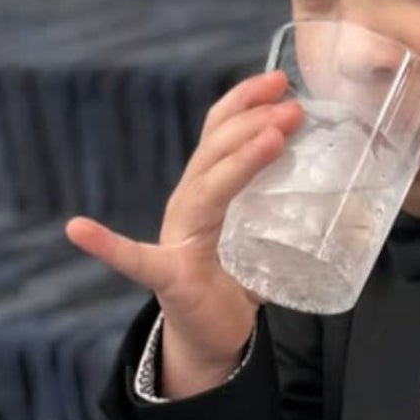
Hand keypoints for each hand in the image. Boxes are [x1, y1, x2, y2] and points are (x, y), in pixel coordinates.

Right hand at [62, 68, 303, 363]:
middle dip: (253, 124)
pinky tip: (80, 231)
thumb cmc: (237, 283)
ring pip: (203, 189)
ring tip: (272, 138)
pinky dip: (107, 245)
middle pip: (214, 153)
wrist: (211, 338)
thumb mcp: (265, 235)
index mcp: (208, 192)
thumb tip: (339, 184)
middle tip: (293, 108)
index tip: (281, 81)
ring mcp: (176, 238)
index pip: (221, 135)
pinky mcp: (168, 277)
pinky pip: (134, 260)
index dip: (245, 103)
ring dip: (238, 159)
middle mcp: (187, 205)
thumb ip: (287, 209)